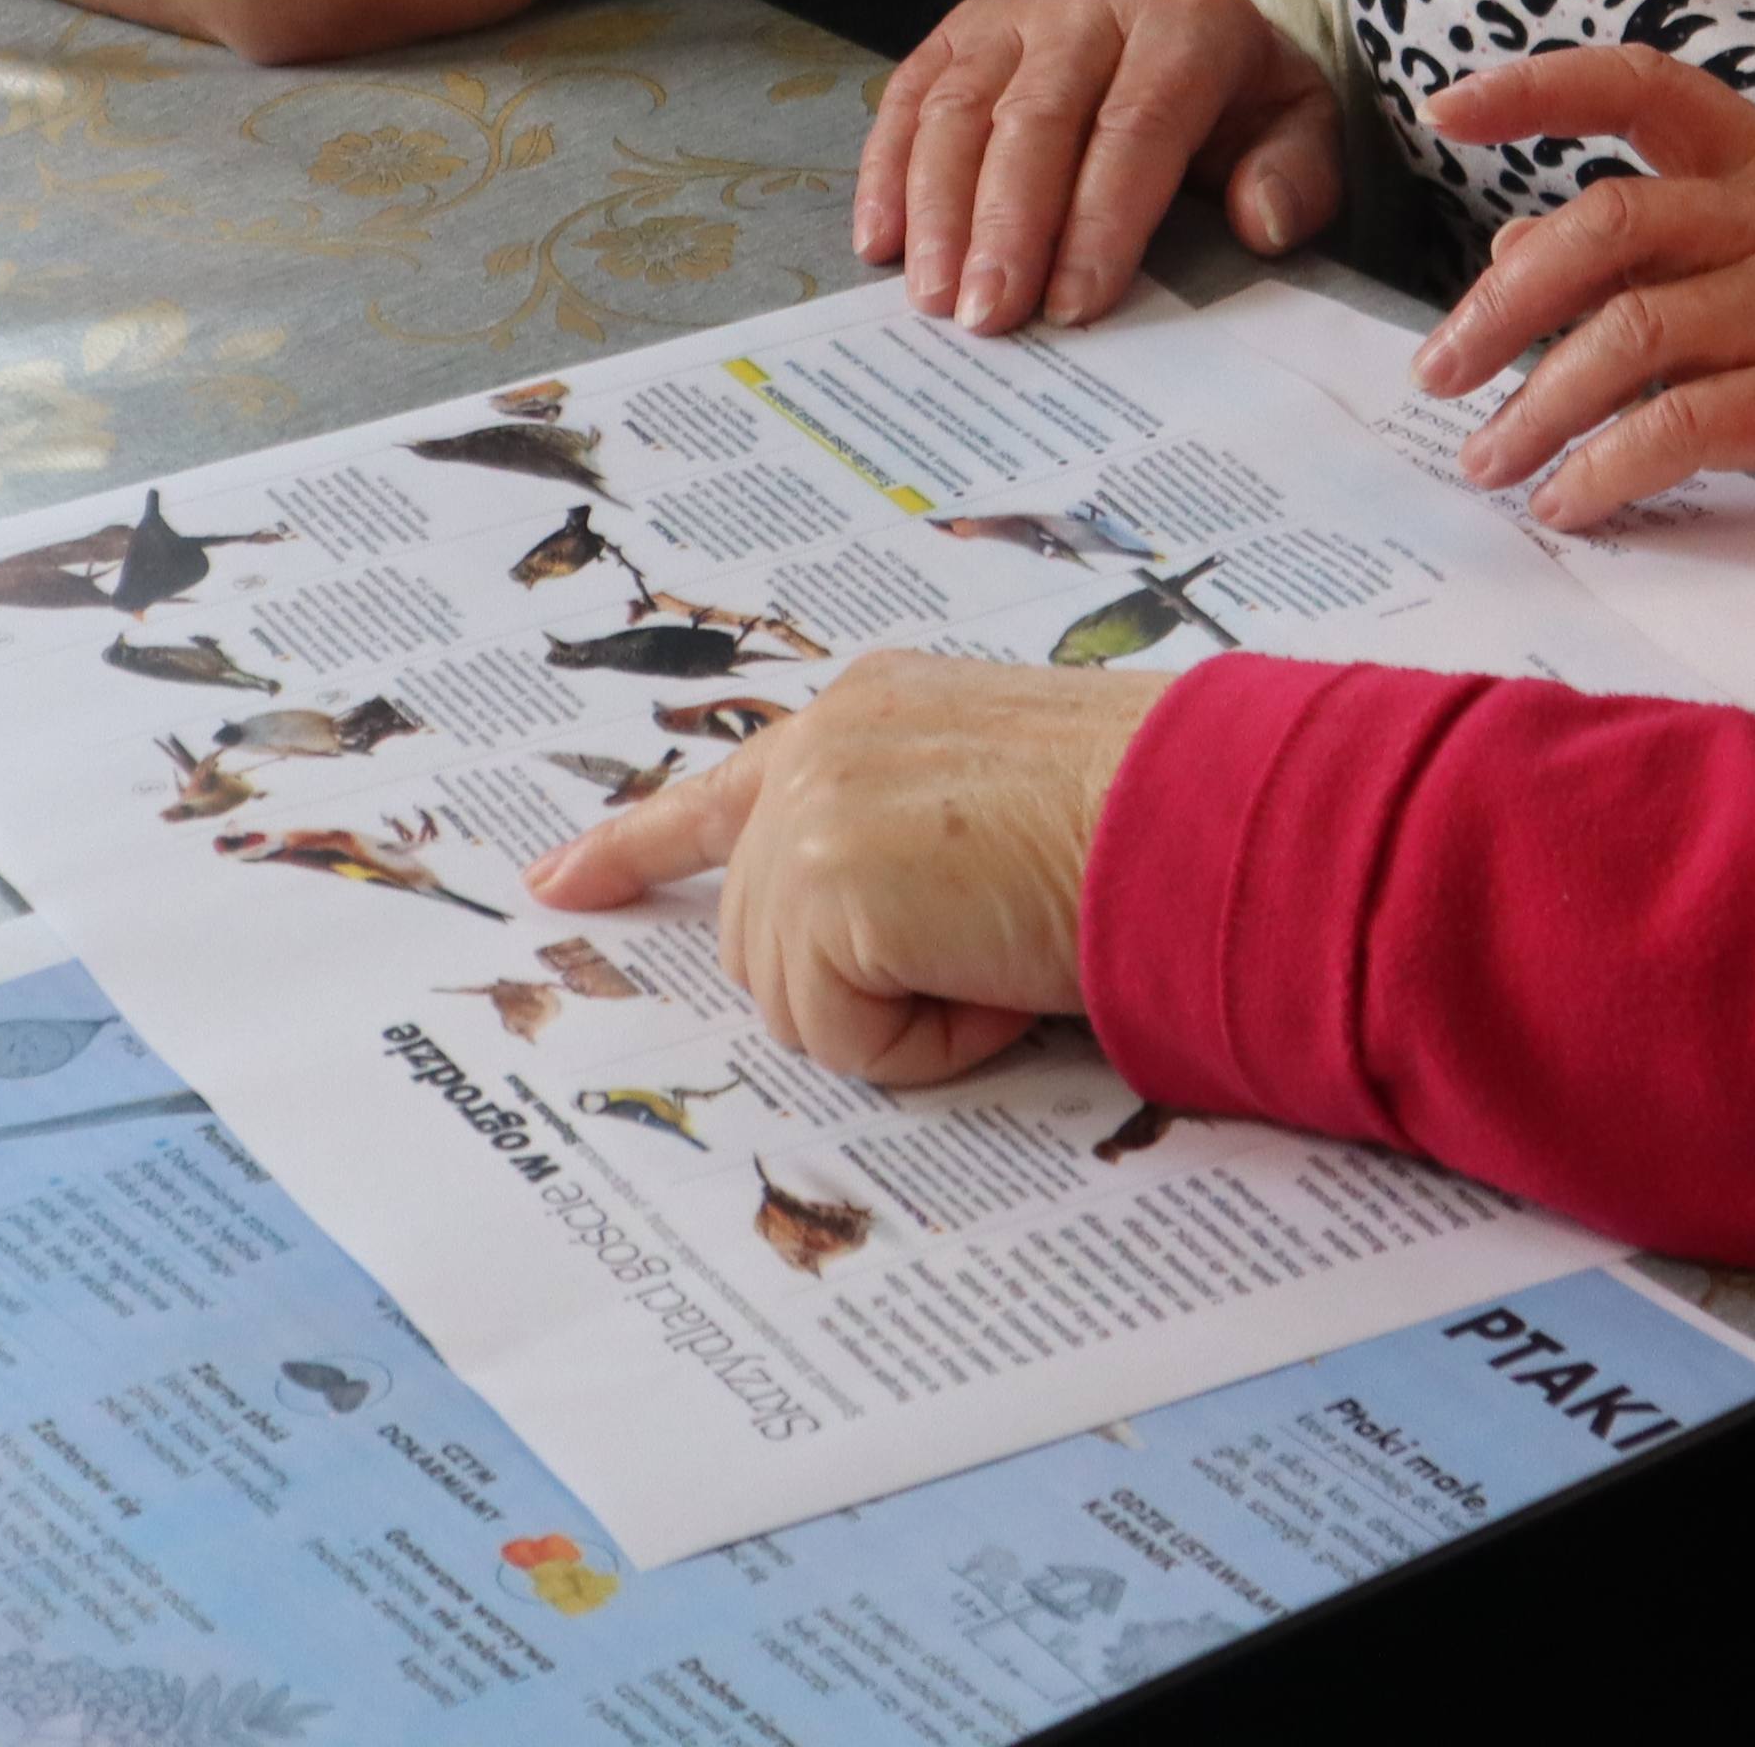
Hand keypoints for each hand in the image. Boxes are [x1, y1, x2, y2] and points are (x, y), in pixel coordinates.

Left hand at [529, 655, 1166, 1086]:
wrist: (1198, 813)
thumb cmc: (1149, 812)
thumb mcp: (1004, 791)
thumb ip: (911, 827)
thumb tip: (883, 928)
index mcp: (869, 709)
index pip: (721, 789)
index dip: (633, 847)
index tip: (556, 884)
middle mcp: (825, 744)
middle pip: (762, 938)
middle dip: (857, 984)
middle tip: (987, 952)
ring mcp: (815, 813)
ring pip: (796, 998)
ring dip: (902, 1011)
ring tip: (1006, 950)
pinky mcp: (827, 890)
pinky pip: (842, 1037)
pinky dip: (927, 1043)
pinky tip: (1000, 978)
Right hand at [857, 0, 1340, 332]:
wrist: (1181, 24)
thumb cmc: (1236, 99)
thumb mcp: (1297, 126)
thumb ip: (1297, 177)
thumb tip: (1261, 225)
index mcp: (1186, 26)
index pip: (1136, 127)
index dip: (1101, 219)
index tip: (1074, 304)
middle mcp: (1091, 7)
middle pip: (1036, 118)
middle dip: (1008, 226)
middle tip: (988, 316)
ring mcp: (1016, 15)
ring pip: (960, 107)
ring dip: (939, 208)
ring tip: (933, 298)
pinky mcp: (960, 32)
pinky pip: (908, 95)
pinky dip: (887, 169)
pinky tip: (881, 242)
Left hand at [1413, 49, 1754, 528]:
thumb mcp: (1743, 250)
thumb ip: (1637, 243)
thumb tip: (1506, 257)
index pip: (1640, 87)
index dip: (1540, 89)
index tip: (1445, 110)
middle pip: (1610, 224)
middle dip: (1504, 303)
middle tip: (1437, 370)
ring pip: (1631, 335)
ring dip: (1536, 406)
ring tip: (1487, 460)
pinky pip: (1679, 426)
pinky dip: (1603, 467)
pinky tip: (1565, 499)